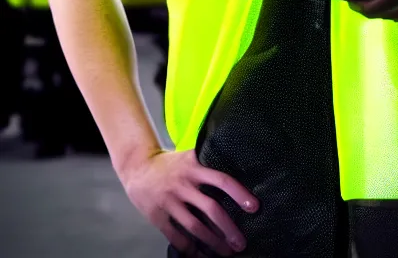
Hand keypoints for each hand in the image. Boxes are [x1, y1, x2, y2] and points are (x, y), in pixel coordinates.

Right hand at [121, 149, 258, 256]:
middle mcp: (183, 184)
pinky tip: (200, 255)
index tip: (254, 207)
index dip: (239, 193)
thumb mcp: (188, 155)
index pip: (222, 180)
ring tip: (226, 252)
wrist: (137, 167)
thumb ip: (207, 159)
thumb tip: (236, 161)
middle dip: (228, 228)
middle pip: (211, 208)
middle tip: (241, 243)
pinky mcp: (157, 215)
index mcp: (194, 168)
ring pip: (195, 226)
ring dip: (213, 242)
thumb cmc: (169, 163)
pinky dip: (189, 248)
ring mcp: (170, 201)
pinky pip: (176, 236)